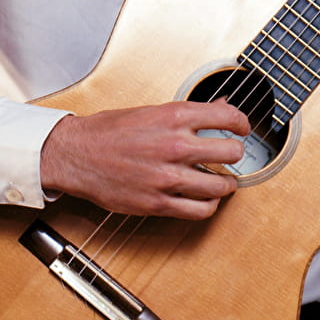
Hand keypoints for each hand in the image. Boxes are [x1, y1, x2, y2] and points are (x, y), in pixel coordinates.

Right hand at [39, 99, 251, 219]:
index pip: (228, 118)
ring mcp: (167, 177)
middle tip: (230, 156)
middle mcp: (174, 145)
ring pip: (220, 186)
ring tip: (222, 182)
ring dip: (226, 184)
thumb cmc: (108, 132)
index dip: (242, 124)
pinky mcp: (157, 202)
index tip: (243, 129)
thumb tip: (219, 109)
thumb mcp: (150, 111)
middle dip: (235, 155)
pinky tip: (206, 199)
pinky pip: (199, 210)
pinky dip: (209, 206)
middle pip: (231, 153)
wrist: (76, 154)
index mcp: (173, 117)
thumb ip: (187, 114)